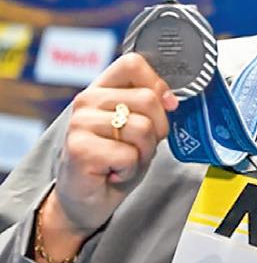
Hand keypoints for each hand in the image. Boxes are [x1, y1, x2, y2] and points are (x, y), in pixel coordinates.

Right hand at [51, 53, 177, 235]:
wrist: (86, 199)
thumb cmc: (115, 159)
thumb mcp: (138, 125)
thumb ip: (151, 105)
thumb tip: (171, 100)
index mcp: (102, 87)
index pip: (133, 63)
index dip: (158, 84)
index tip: (166, 105)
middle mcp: (86, 100)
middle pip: (147, 99)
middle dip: (156, 129)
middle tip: (138, 146)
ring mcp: (80, 123)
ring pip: (142, 128)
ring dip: (143, 152)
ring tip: (125, 160)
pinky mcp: (79, 148)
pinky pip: (129, 154)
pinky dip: (130, 169)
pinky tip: (113, 172)